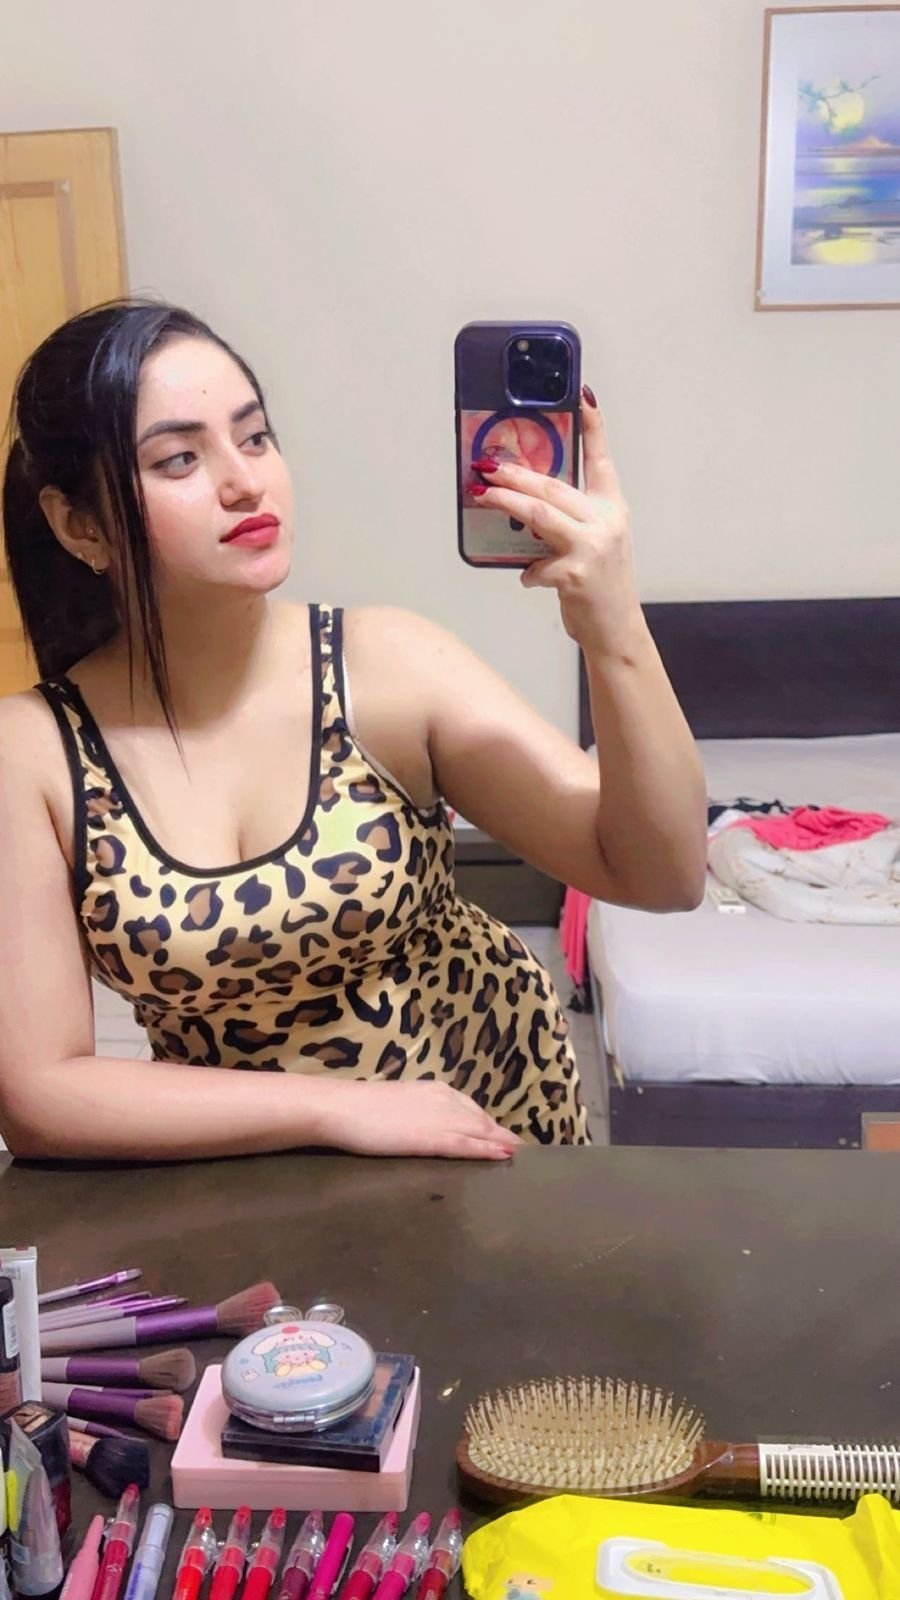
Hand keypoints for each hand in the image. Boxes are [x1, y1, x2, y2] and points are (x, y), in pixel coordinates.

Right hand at [330, 1079, 522, 1160]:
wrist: (342, 1108)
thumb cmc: (360, 1109)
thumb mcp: (398, 1105)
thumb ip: (418, 1113)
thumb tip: (426, 1126)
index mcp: (436, 1090)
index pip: (472, 1110)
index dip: (490, 1126)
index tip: (506, 1138)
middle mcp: (445, 1100)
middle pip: (482, 1121)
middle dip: (502, 1136)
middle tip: (523, 1152)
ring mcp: (440, 1118)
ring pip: (481, 1132)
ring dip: (503, 1144)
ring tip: (523, 1157)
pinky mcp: (432, 1138)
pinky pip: (467, 1145)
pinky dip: (488, 1151)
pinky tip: (505, 1156)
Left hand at [471, 387, 643, 656]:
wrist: (618, 630)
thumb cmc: (601, 587)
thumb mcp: (596, 544)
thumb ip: (570, 521)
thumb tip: (525, 506)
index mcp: (613, 508)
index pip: (602, 458)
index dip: (593, 425)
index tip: (582, 395)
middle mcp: (607, 521)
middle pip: (553, 486)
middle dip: (516, 474)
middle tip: (488, 467)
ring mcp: (593, 547)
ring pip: (539, 514)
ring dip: (506, 503)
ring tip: (483, 495)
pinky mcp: (576, 574)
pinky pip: (536, 564)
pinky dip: (527, 571)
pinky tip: (527, 576)